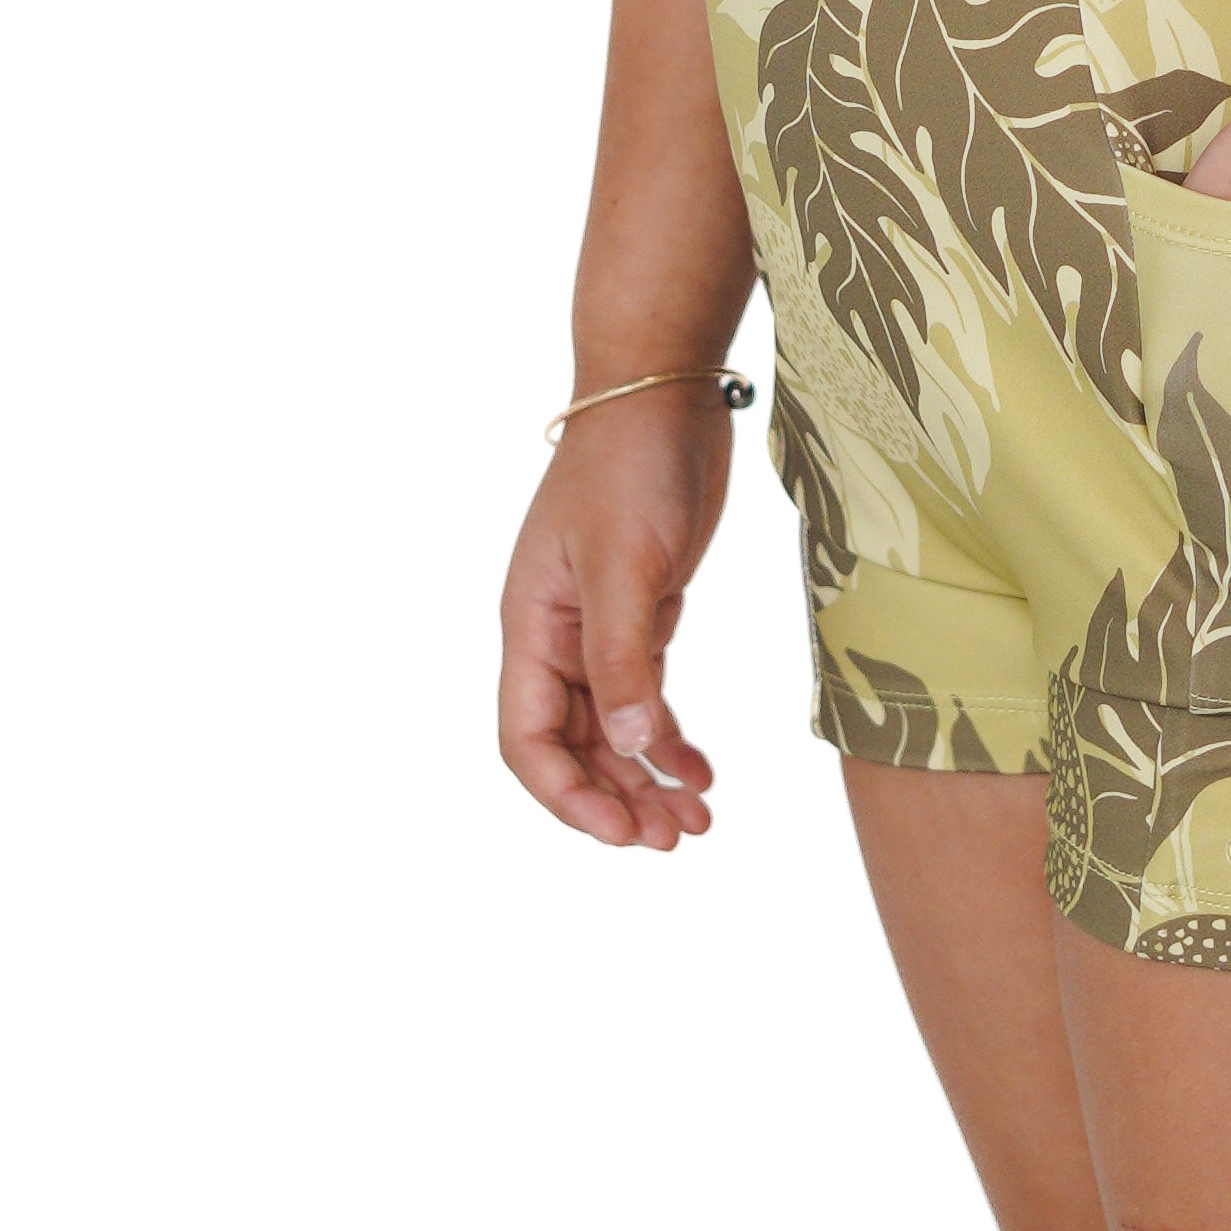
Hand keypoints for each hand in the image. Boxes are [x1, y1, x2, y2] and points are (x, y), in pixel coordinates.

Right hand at [496, 389, 732, 852]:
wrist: (664, 392)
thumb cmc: (632, 466)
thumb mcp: (628, 563)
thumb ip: (625, 657)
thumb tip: (631, 748)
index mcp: (531, 626)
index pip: (527, 739)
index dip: (567, 795)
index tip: (624, 831)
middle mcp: (555, 635)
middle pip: (572, 746)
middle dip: (616, 799)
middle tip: (676, 839)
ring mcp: (597, 625)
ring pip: (612, 729)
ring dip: (646, 778)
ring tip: (699, 821)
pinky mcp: (641, 610)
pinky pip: (645, 695)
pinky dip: (669, 737)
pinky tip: (703, 769)